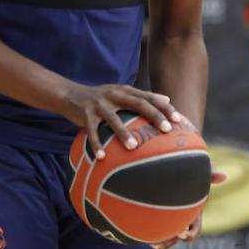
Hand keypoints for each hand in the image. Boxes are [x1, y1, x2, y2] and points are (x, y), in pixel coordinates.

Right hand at [63, 83, 180, 158]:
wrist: (70, 94)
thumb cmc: (102, 98)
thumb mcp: (122, 93)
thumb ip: (142, 97)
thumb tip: (167, 100)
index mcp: (126, 91)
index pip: (149, 97)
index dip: (164, 107)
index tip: (178, 119)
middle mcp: (115, 94)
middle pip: (138, 104)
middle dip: (153, 115)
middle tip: (166, 129)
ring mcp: (99, 104)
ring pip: (113, 119)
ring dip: (123, 133)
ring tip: (134, 147)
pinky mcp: (85, 113)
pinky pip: (91, 130)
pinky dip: (96, 144)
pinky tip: (101, 157)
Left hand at [150, 170, 227, 248]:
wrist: (169, 169)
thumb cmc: (190, 169)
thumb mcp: (201, 172)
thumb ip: (211, 175)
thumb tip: (225, 176)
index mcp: (193, 213)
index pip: (194, 231)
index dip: (189, 235)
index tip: (181, 232)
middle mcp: (182, 219)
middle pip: (178, 238)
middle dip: (172, 241)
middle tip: (163, 239)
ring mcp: (170, 219)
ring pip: (166, 239)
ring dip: (161, 243)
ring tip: (153, 244)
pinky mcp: (157, 217)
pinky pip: (154, 233)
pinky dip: (151, 237)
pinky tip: (144, 235)